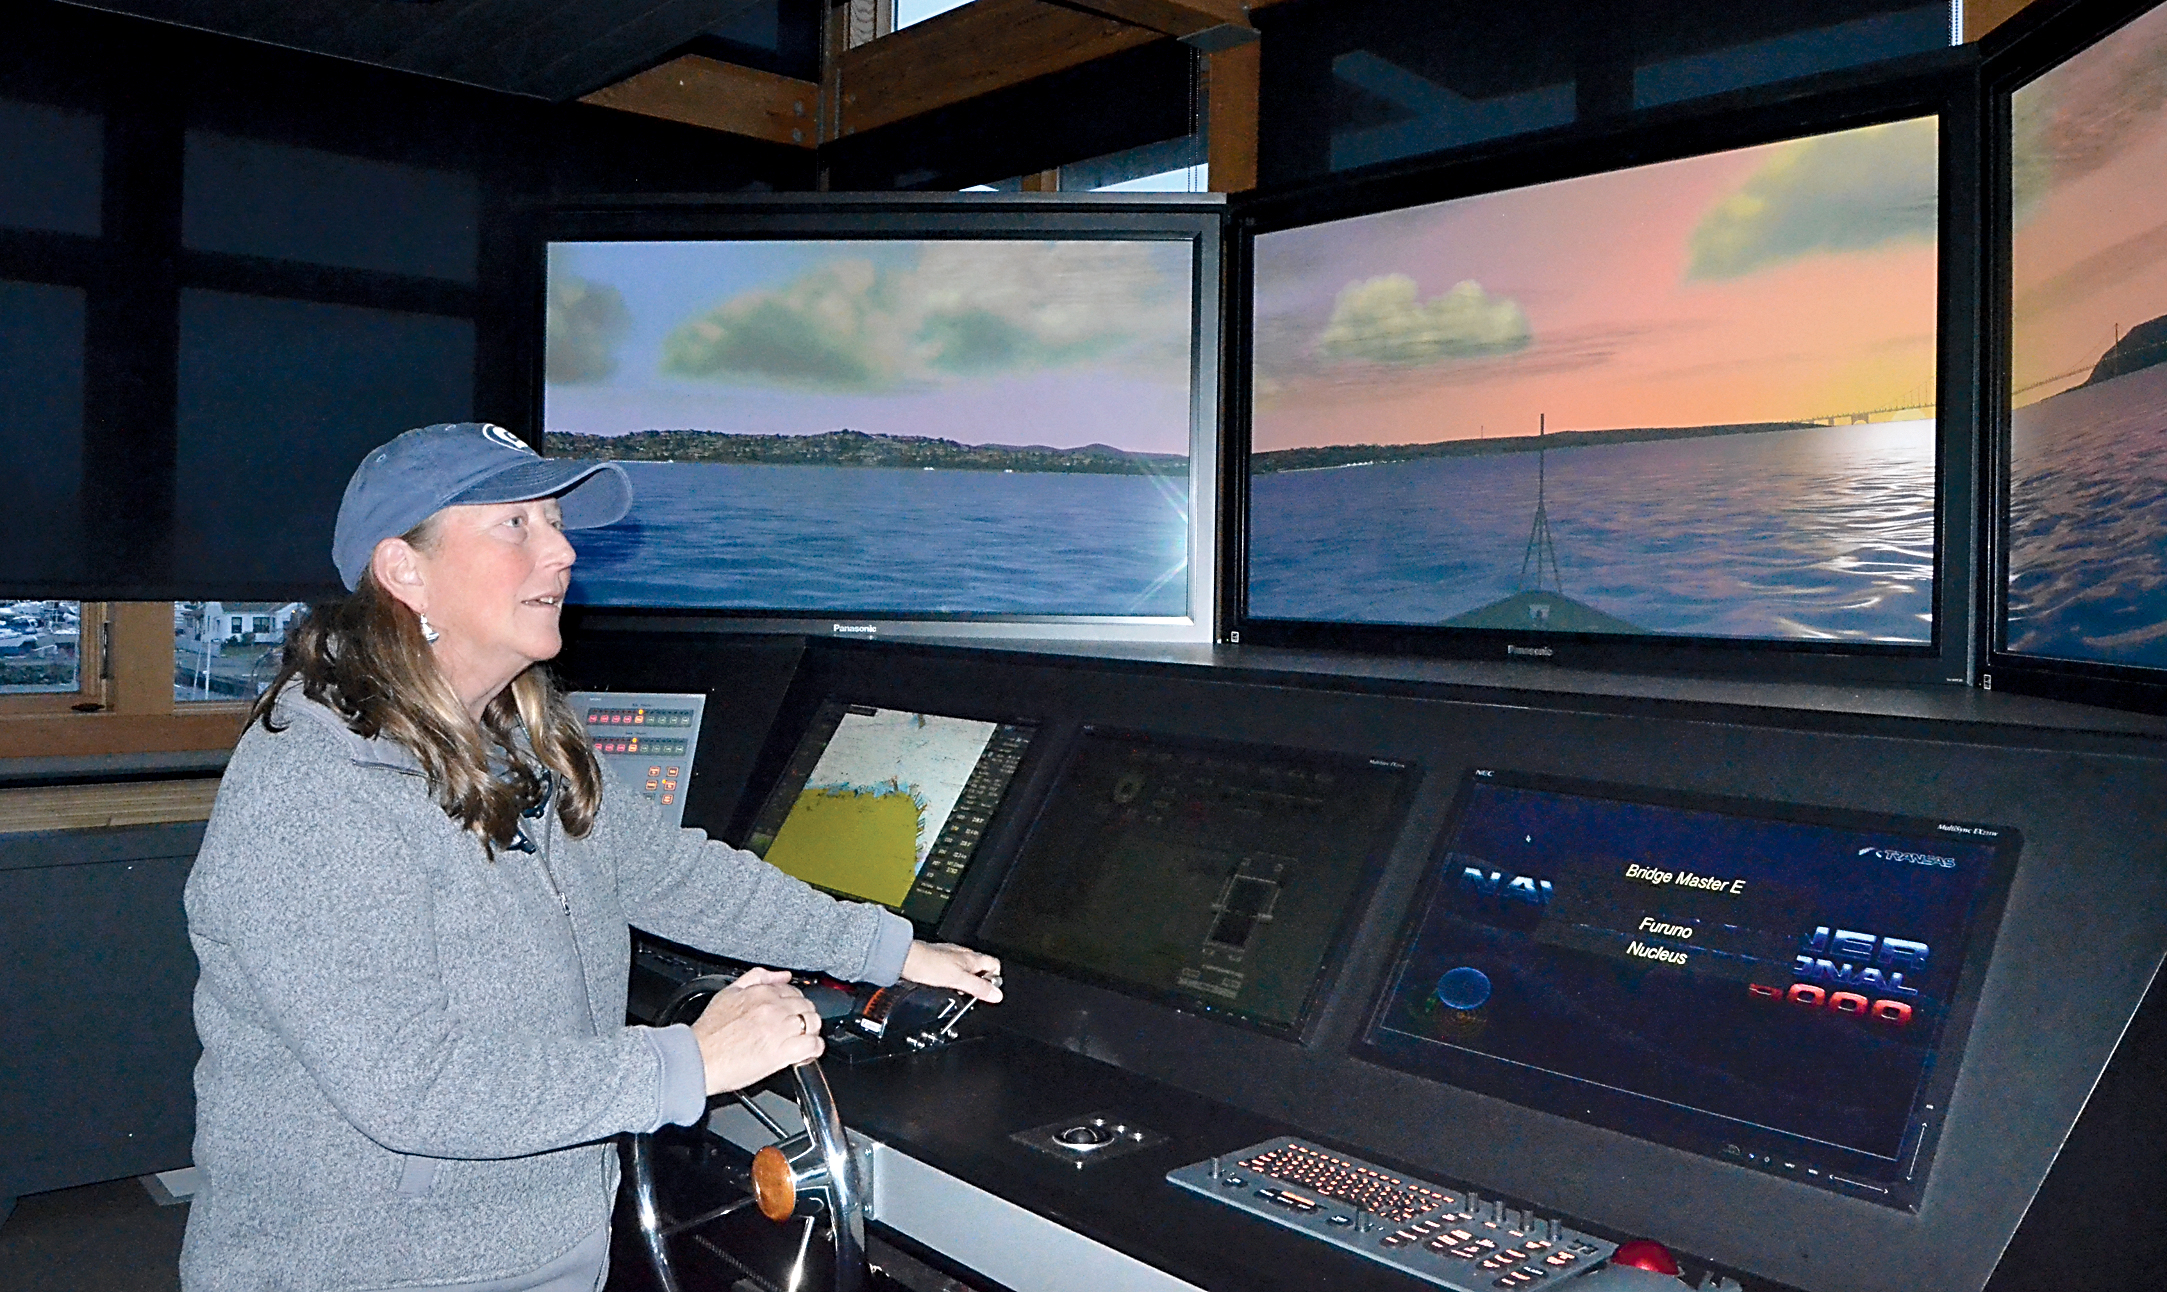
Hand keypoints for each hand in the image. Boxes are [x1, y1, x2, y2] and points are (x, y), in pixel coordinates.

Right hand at [689, 967, 823, 1094]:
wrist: (697, 1059)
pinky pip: (813, 1045)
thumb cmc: (708, 1033)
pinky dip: (814, 1049)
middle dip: (804, 1017)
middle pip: (807, 1006)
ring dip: (810, 1032)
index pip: (794, 991)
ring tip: (800, 1040)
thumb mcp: (728, 992)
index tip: (791, 1013)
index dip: (794, 1004)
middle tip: (795, 1029)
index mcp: (762, 993)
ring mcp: (780, 1029)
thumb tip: (783, 975)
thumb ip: (757, 977)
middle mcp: (773, 1008)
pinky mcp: (783, 1052)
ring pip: (813, 1023)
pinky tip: (806, 1053)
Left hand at [900, 941, 1003, 1003]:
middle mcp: (963, 955)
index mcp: (971, 958)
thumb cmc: (928, 965)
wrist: (905, 959)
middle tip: (971, 994)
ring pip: (966, 970)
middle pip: (981, 968)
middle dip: (980, 982)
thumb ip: (978, 987)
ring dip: (966, 982)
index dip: (995, 979)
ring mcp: (951, 957)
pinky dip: (953, 980)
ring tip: (957, 991)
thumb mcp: (958, 980)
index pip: (994, 965)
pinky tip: (945, 986)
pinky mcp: (939, 961)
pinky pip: (953, 970)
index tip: (988, 991)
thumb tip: (996, 995)